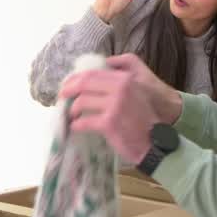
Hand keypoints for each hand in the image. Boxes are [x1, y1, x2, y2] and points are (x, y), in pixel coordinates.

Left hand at [61, 53, 179, 164]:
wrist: (155, 143)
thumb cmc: (142, 120)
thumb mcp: (134, 94)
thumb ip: (115, 85)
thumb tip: (87, 81)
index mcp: (124, 79)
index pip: (92, 73)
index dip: (75, 78)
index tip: (68, 85)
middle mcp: (120, 88)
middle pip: (83, 83)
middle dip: (68, 90)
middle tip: (61, 97)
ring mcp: (114, 105)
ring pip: (81, 102)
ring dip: (72, 109)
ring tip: (71, 115)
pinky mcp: (109, 123)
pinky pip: (84, 121)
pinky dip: (76, 125)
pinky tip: (75, 127)